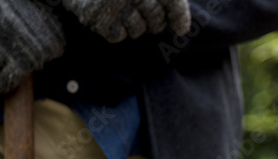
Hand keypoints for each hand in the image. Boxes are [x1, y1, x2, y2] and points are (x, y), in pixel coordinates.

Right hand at [64, 0, 191, 42]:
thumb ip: (167, 1)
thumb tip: (182, 30)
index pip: (172, 2)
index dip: (178, 16)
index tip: (180, 28)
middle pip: (156, 21)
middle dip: (153, 21)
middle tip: (140, 10)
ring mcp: (112, 4)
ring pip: (138, 31)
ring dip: (134, 26)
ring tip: (123, 11)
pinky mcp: (95, 17)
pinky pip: (117, 36)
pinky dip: (116, 31)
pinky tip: (110, 17)